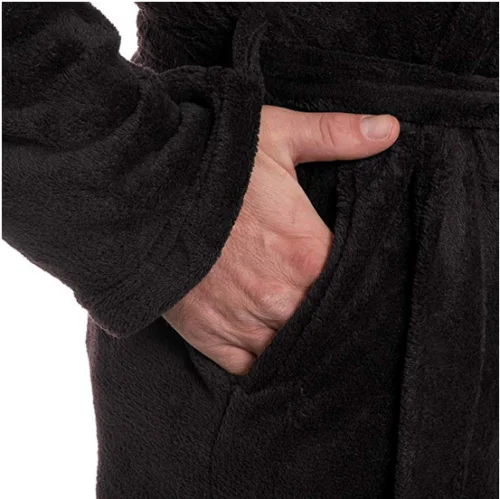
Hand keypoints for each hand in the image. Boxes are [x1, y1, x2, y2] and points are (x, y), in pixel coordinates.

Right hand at [164, 105, 399, 374]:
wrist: (139, 194)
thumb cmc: (211, 163)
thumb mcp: (277, 137)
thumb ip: (337, 137)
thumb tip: (389, 129)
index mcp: (307, 253)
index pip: (355, 284)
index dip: (359, 283)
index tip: (357, 279)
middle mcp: (282, 298)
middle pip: (325, 323)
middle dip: (331, 315)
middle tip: (331, 306)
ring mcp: (246, 323)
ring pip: (291, 350)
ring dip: (299, 341)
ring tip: (301, 327)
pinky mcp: (213, 338)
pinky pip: (252, 367)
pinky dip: (264, 361)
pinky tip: (269, 347)